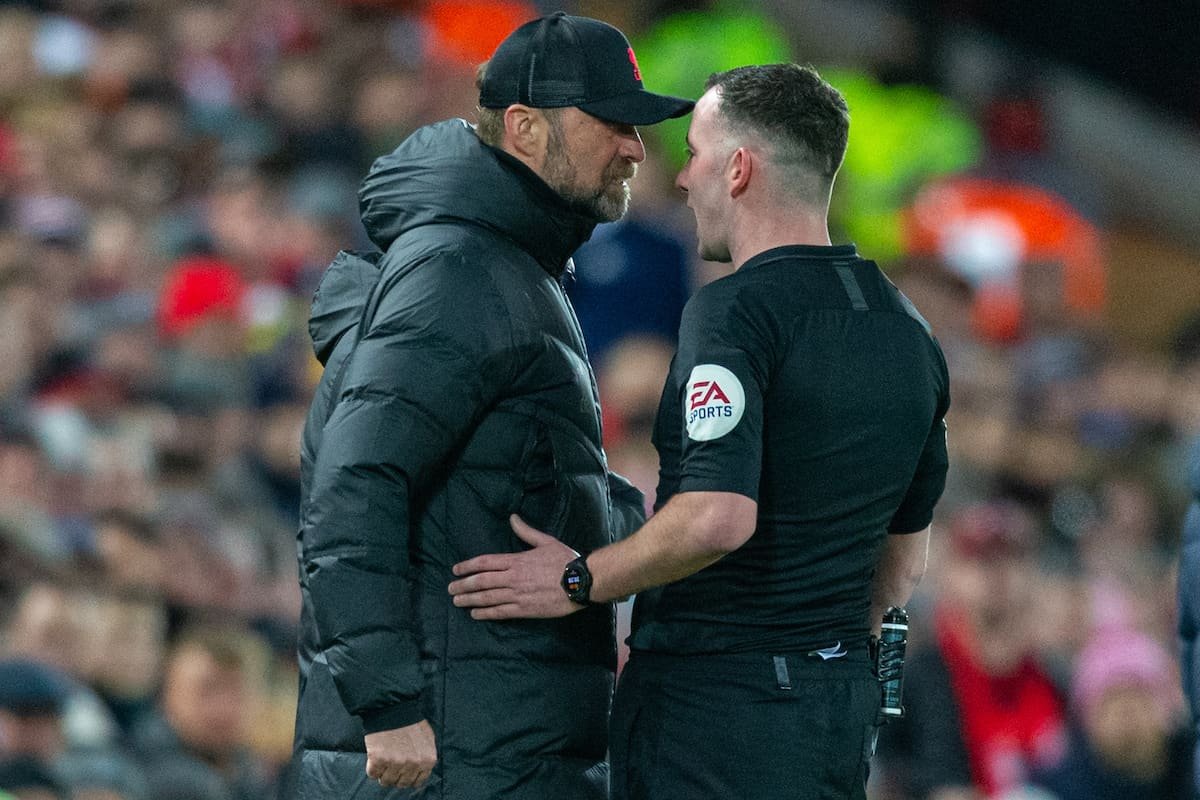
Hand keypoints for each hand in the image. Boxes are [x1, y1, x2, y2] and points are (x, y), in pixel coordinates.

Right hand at [364, 719, 436, 788]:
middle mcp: (413, 764)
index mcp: (427, 760)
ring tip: (383, 759)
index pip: (417, 781)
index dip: (408, 777)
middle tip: (391, 764)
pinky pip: (372, 774)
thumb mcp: (427, 738)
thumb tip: (421, 772)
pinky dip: (372, 767)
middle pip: (401, 783)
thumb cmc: (410, 721)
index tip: (402, 772)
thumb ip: (426, 757)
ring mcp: (396, 763)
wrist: (392, 706)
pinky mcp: (379, 760)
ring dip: (383, 773)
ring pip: (386, 781)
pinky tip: (375, 755)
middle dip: (395, 776)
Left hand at [448, 514, 583, 618]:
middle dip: (464, 585)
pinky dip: (486, 613)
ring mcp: (517, 595)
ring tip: (457, 601)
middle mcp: (513, 578)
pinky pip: (500, 612)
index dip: (468, 566)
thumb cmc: (565, 560)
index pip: (485, 562)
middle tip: (450, 588)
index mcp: (516, 560)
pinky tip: (475, 614)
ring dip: (470, 599)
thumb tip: (513, 518)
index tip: (456, 570)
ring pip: (487, 598)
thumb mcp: (545, 541)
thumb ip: (526, 532)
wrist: (581, 582)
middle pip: (481, 581)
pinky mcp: (525, 610)